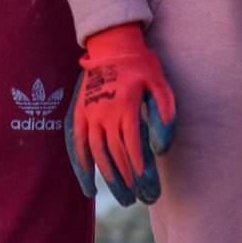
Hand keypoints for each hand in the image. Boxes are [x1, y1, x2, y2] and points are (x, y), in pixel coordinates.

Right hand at [62, 22, 176, 206]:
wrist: (111, 42)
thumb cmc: (141, 64)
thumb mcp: (160, 85)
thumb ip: (164, 116)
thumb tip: (160, 149)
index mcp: (126, 108)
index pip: (135, 151)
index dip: (143, 175)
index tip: (151, 193)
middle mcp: (104, 114)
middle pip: (117, 158)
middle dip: (131, 183)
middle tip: (143, 200)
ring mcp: (88, 114)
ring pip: (97, 155)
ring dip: (110, 180)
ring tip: (124, 199)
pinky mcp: (78, 112)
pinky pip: (77, 144)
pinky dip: (81, 166)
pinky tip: (89, 186)